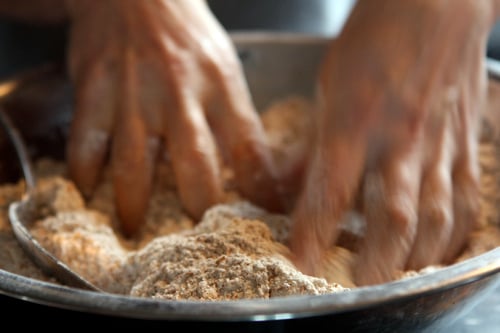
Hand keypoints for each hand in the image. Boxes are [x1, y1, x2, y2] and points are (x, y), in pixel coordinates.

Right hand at [64, 0, 282, 235]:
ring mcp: (133, 93)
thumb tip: (260, 175)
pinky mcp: (94, 90)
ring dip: (133, 206)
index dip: (260, 190)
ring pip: (134, 165)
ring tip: (134, 229)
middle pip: (194, 166)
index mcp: (221, 86)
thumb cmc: (187, 35)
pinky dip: (87, 175)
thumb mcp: (226, 70)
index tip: (265, 218)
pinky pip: (87, 145)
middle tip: (194, 239)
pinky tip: (91, 193)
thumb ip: (239, 121)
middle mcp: (179, 93)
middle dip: (196, 209)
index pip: (249, 148)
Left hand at [289, 0, 496, 284]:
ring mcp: (439, 143)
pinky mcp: (465, 143)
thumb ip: (311, 143)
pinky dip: (454, 234)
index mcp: (354, 119)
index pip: (331, 190)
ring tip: (398, 282)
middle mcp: (399, 137)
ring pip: (436, 217)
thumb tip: (283, 185)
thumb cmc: (376, 38)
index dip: (314, 233)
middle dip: (376, 263)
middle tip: (358, 291)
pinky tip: (439, 252)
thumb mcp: (328, 85)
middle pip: (394, 217)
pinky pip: (467, 199)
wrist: (438, 2)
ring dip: (416, 258)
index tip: (300, 263)